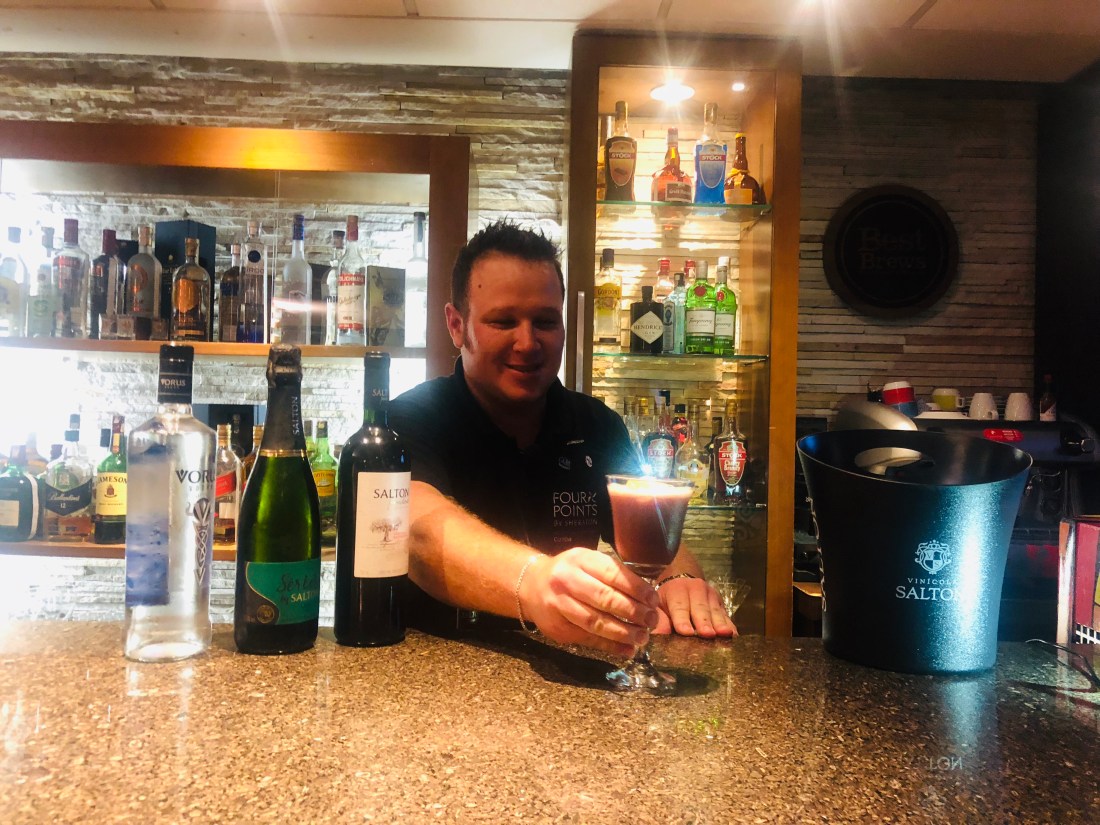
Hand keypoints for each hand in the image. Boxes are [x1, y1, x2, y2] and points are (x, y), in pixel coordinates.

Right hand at [517, 547, 661, 658]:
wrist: (530, 585)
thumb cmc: (568, 572)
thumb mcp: (587, 562)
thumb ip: (612, 573)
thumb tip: (647, 595)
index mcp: (580, 560)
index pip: (612, 574)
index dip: (636, 589)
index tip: (653, 600)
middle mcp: (567, 580)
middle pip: (604, 599)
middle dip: (633, 612)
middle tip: (652, 621)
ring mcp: (559, 605)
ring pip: (595, 622)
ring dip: (623, 632)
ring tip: (642, 638)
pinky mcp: (557, 628)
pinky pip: (587, 639)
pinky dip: (609, 646)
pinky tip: (626, 650)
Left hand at [653, 577, 736, 637]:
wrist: (682, 582)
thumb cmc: (668, 600)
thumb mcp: (659, 606)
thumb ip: (659, 621)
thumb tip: (657, 637)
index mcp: (677, 590)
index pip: (679, 606)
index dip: (682, 619)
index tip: (686, 632)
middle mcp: (696, 590)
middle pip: (700, 608)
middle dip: (704, 622)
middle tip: (707, 634)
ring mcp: (712, 596)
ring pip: (716, 612)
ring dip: (720, 624)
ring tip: (724, 634)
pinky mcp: (722, 604)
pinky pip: (727, 616)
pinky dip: (730, 626)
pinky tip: (733, 636)